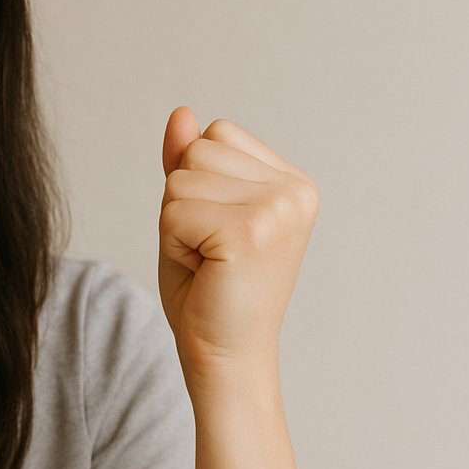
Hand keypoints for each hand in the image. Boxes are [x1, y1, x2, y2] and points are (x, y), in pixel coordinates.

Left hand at [158, 107, 318, 398]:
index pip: (214, 134)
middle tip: (209, 252)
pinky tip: (205, 271)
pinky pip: (174, 210)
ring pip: (181, 178)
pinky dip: (173, 243)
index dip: (196, 185)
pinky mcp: (251, 230)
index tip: (218, 233)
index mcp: (292, 181)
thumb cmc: (208, 291)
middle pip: (196, 150)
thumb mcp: (192, 213)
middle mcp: (295, 189)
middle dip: (182, 202)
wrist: (224, 357)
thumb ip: (188, 162)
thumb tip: (182, 112)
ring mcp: (279, 208)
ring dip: (176, 223)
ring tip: (208, 261)